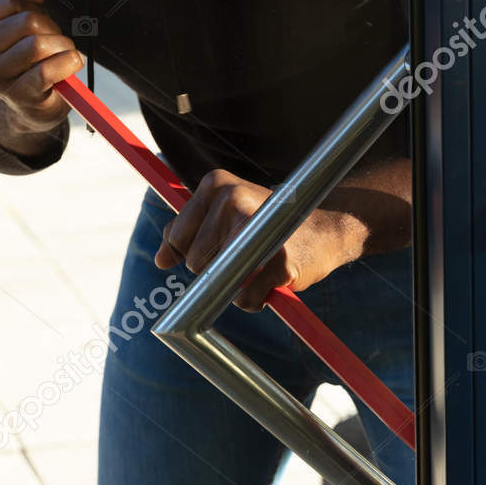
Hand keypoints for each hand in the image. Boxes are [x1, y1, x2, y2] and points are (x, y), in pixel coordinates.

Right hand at [0, 0, 82, 131]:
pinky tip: (70, 63)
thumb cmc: (25, 53)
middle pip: (28, 21)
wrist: (31, 100)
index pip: (12, 0)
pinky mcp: (15, 94)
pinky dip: (68, 62)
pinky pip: (47, 69)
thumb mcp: (17, 16)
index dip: (34, 6)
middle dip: (51, 27)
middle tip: (53, 39)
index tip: (37, 19)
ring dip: (62, 45)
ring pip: (38, 44)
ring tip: (62, 52)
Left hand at [154, 169, 366, 310]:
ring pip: (217, 281)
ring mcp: (255, 228)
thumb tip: (160, 261)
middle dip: (214, 269)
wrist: (325, 229)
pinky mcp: (277, 260)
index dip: (190, 252)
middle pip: (194, 262)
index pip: (177, 238)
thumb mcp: (225, 214)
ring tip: (257, 265)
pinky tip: (269, 281)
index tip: (215, 248)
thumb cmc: (268, 223)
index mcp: (216, 184)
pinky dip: (253, 300)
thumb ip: (188, 232)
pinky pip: (244, 298)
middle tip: (244, 254)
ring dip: (234, 286)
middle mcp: (232, 199)